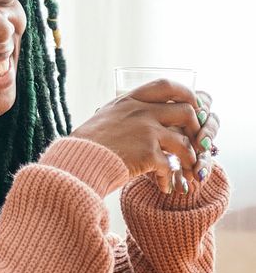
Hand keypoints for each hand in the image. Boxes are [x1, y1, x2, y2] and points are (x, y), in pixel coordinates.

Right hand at [72, 79, 217, 193]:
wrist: (77, 161)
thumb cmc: (85, 144)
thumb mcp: (105, 117)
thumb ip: (124, 113)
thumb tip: (134, 114)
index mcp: (130, 100)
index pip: (166, 85)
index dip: (185, 93)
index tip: (191, 104)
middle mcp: (141, 112)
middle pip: (185, 111)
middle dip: (195, 127)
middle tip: (194, 140)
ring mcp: (147, 132)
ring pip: (184, 142)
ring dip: (189, 158)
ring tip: (186, 170)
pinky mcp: (148, 154)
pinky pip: (169, 166)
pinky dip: (170, 179)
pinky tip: (165, 187)